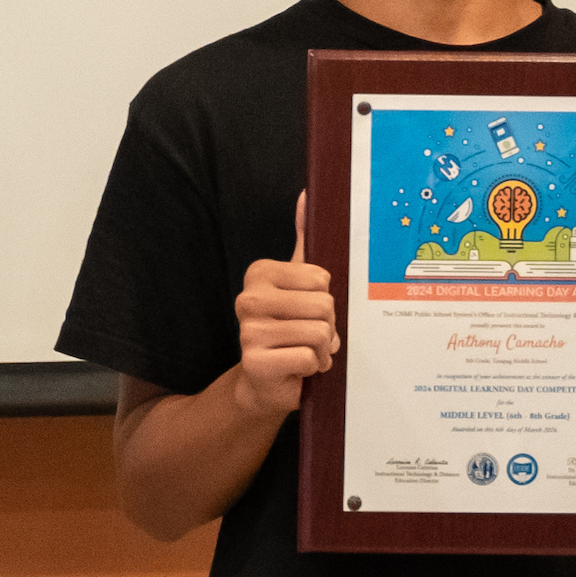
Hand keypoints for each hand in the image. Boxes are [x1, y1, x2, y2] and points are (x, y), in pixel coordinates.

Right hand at [221, 241, 338, 422]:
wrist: (265, 381)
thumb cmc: (289, 327)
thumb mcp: (297, 283)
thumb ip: (304, 238)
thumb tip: (306, 195)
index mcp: (260, 273)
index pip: (321, 279)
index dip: (324, 300)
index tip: (308, 311)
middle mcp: (248, 298)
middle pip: (324, 306)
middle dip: (327, 327)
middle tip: (308, 336)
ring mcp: (249, 332)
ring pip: (319, 333)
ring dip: (321, 349)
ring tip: (304, 352)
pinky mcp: (255, 362)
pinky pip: (308, 358)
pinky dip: (312, 367)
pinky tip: (297, 368)